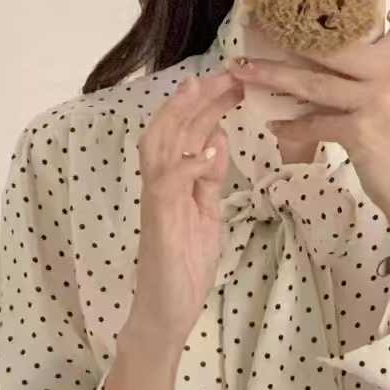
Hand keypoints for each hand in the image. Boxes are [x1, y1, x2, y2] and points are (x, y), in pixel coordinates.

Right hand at [125, 71, 243, 351]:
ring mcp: (158, 204)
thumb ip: (209, 182)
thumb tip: (217, 143)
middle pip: (170, 129)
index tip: (231, 85)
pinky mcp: (160, 224)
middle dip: (196, 100)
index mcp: (173, 184)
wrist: (166, 314)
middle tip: (227, 76)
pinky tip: (209, 153)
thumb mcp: (207, 217)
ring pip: (160, 146)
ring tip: (205, 92)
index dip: (204, 106)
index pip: (184, 133)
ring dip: (183, 117)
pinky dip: (187, 166)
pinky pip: (168, 186)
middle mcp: (160, 187)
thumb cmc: (183, 269)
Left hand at [227, 0, 389, 261]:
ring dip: (271, 77)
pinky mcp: (363, 130)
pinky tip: (275, 125)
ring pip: (313, 80)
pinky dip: (292, 126)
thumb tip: (318, 50)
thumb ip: (372, 65)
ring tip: (242, 70)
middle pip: (332, 43)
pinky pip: (315, 121)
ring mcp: (379, 98)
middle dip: (288, 36)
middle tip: (253, 23)